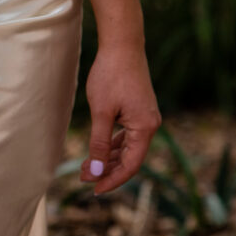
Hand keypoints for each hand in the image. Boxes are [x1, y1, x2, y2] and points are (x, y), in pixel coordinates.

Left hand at [79, 41, 160, 194]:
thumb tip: (95, 170)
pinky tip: (98, 149)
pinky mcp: (138, 110)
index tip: (94, 189)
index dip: (112, 179)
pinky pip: (127, 135)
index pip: (131, 165)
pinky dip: (112, 144)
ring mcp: (145, 117)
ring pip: (127, 147)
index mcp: (145, 128)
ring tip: (87, 165)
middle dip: (107, 170)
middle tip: (84, 177)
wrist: (122, 45)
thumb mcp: (101, 112)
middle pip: (130, 158)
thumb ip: (98, 143)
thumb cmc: (111, 75)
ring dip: (108, 158)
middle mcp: (150, 125)